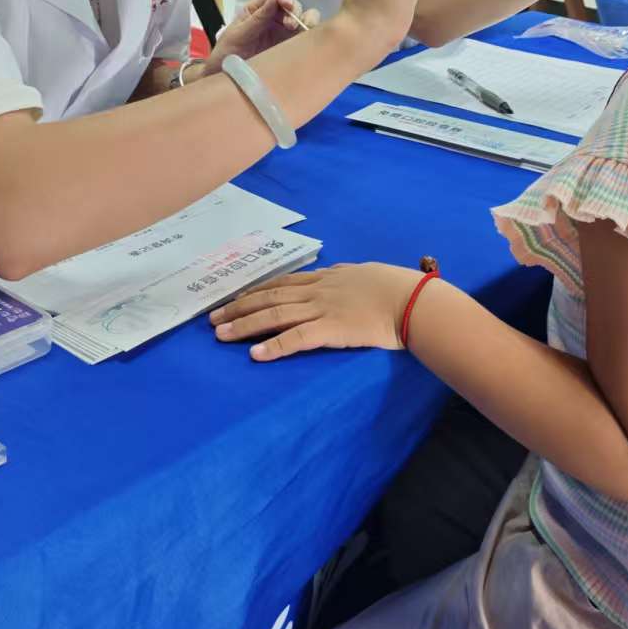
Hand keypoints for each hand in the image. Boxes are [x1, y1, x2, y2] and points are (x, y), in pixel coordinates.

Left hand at [200, 0, 317, 76]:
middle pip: (292, 6)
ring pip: (303, 19)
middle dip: (296, 11)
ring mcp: (283, 33)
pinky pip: (305, 38)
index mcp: (257, 10)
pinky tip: (308, 40)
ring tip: (304, 30)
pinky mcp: (291, 48)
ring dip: (307, 21)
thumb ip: (256, 18)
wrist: (225, 78)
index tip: (287, 4)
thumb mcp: (238, 34)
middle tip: (291, 25)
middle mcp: (273, 18)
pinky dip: (311, 35)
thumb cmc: (227, 53)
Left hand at [208, 263, 427, 360]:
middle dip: (239, 308)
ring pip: (275, 315)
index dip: (256, 292)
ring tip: (221, 335)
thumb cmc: (398, 287)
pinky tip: (255, 355)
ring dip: (245, 325)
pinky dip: (274, 346)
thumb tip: (340, 274)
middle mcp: (319, 291)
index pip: (283, 284)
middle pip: (270, 297)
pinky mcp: (332, 329)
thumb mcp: (367, 273)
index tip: (235, 299)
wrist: (413, 300)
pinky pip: (296, 338)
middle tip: (214, 319)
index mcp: (328, 278)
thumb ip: (348, 276)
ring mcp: (323, 309)